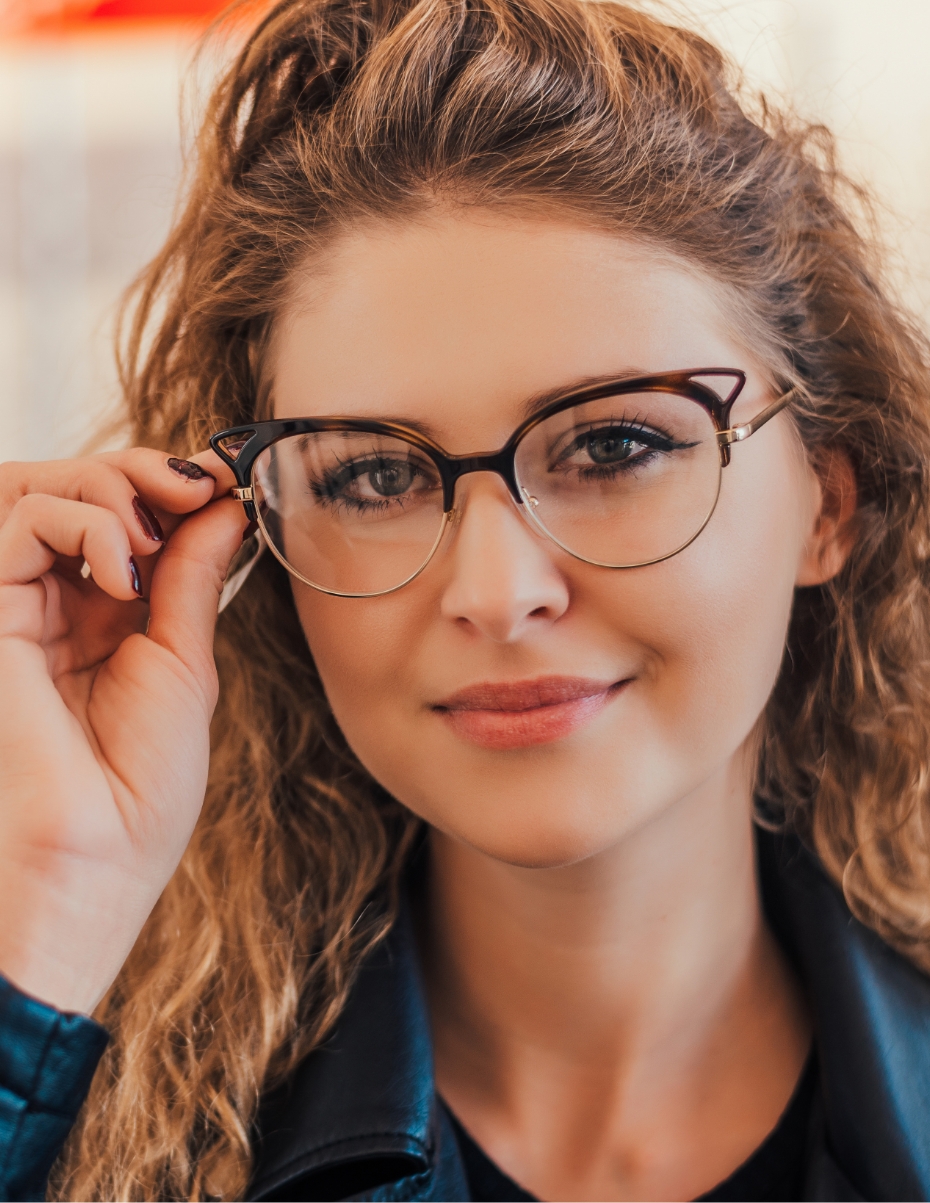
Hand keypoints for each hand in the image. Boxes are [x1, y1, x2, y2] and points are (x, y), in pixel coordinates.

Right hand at [0, 450, 244, 1012]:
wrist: (96, 855)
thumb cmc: (142, 783)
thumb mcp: (184, 661)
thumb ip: (190, 576)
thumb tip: (221, 506)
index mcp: (108, 618)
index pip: (130, 519)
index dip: (172, 488)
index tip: (223, 479)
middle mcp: (60, 604)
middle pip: (82, 490)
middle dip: (145, 471)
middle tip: (196, 483)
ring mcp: (19, 604)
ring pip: (45, 489)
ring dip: (113, 489)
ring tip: (152, 537)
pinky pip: (23, 520)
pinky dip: (85, 524)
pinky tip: (122, 572)